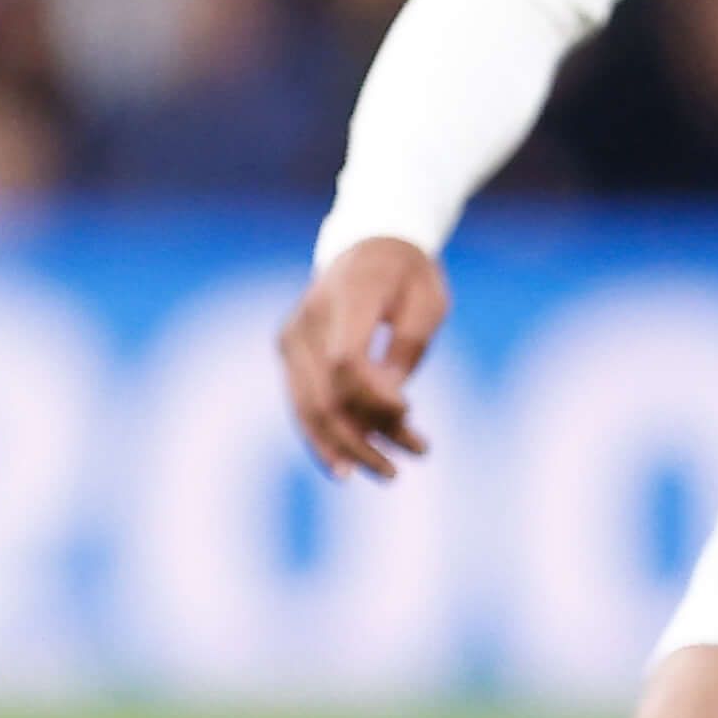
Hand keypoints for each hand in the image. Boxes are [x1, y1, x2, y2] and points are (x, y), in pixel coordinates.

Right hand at [279, 236, 446, 477]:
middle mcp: (309, 317)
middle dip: (366, 435)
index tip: (411, 413)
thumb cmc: (409, 276)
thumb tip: (390, 408)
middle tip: (408, 461)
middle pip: (326, 392)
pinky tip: (343, 467)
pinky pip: (301, 401)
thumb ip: (407, 352)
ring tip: (386, 473)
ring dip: (346, 445)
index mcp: (347, 296)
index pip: (346, 359)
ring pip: (309, 405)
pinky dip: (322, 436)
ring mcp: (293, 335)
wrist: (370, 244)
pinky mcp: (290, 351)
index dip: (374, 396)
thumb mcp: (427, 304)